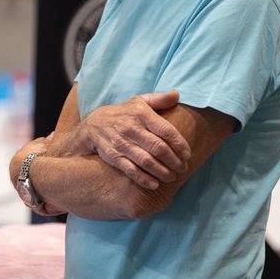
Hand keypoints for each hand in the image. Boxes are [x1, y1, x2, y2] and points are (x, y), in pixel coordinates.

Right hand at [73, 90, 189, 189]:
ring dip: (162, 172)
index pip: (166, 131)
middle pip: (159, 148)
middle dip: (174, 161)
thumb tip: (177, 94)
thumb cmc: (121, 114)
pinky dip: (144, 179)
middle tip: (182, 168)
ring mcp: (121, 143)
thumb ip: (159, 99)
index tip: (187, 155)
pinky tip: (154, 184)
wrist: (92, 126)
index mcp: (140, 113)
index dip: (180, 145)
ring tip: (171, 177)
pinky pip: (131, 170)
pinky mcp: (113, 155)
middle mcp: (130, 128)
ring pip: (147, 161)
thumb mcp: (138, 102)